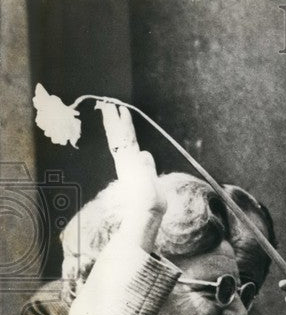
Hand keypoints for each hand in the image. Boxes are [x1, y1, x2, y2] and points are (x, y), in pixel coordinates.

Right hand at [98, 102, 163, 249]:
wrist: (147, 210)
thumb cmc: (151, 201)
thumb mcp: (151, 180)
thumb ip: (148, 166)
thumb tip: (145, 153)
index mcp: (129, 166)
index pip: (123, 144)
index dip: (118, 131)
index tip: (114, 118)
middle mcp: (125, 161)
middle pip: (117, 137)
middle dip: (112, 121)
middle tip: (106, 105)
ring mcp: (126, 160)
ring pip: (120, 134)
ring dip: (114, 118)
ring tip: (110, 104)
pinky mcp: (130, 159)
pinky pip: (127, 137)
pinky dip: (124, 124)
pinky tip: (122, 112)